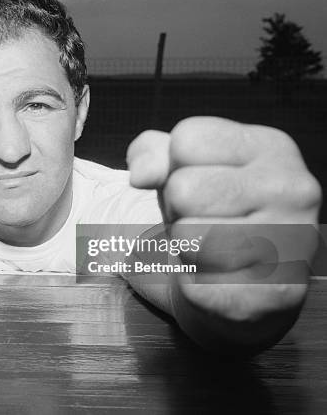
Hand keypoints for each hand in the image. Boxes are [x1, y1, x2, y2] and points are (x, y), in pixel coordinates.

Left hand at [127, 117, 321, 349]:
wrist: (241, 282)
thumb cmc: (207, 211)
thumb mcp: (178, 167)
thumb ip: (152, 154)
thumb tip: (141, 175)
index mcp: (272, 146)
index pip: (187, 139)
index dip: (173, 165)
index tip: (198, 180)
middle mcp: (292, 189)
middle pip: (183, 190)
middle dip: (176, 208)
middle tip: (202, 219)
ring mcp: (293, 242)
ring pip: (188, 237)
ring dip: (184, 247)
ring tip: (211, 247)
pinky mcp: (276, 293)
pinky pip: (196, 283)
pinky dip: (193, 282)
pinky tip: (219, 277)